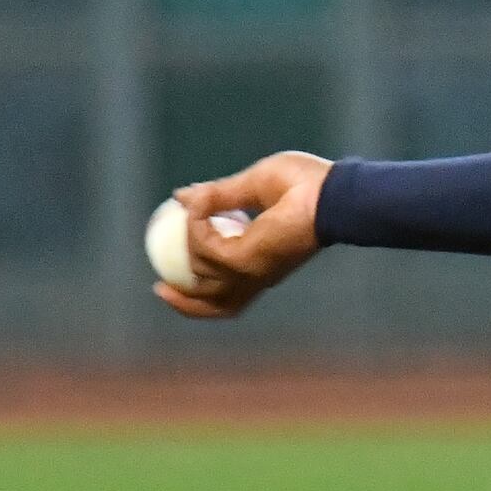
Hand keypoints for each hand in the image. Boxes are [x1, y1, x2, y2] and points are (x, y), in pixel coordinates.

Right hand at [155, 150, 330, 318]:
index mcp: (263, 262)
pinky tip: (195, 209)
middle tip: (160, 287)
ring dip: (187, 243)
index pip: (230, 291)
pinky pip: (205, 248)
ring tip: (186, 214)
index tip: (172, 281)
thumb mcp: (252, 185)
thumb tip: (181, 196)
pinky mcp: (246, 260)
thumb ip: (218, 194)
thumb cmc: (305, 184)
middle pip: (216, 306)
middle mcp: (258, 274)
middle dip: (184, 303)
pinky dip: (194, 229)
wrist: (331, 190)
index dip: (201, 293)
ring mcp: (252, 271)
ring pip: (202, 275)